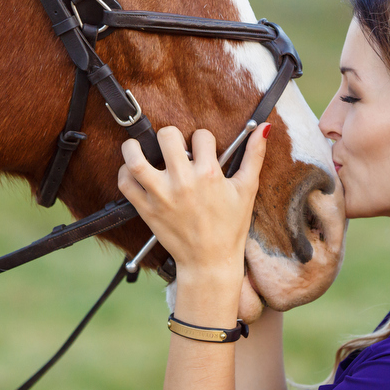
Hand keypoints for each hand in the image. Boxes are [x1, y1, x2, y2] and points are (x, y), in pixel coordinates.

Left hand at [117, 124, 269, 287]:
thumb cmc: (230, 226)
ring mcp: (161, 195)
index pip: (201, 135)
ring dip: (135, 147)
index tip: (204, 151)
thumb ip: (255, 155)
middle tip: (175, 149)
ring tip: (141, 147)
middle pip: (167, 136)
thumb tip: (264, 128)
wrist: (210, 262)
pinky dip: (125, 172)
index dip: (203, 140)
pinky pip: (125, 183)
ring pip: (135, 158)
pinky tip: (135, 171)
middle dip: (172, 136)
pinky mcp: (145, 209)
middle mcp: (183, 181)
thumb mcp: (247, 189)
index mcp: (209, 174)